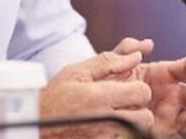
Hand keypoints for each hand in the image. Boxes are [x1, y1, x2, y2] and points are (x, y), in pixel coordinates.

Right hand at [40, 50, 154, 138]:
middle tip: (123, 103)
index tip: (126, 87)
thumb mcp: (77, 71)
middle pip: (146, 117)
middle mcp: (105, 120)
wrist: (39, 123)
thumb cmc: (57, 96)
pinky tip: (106, 125)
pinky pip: (123, 138)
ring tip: (115, 115)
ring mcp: (105, 137)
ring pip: (137, 131)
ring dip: (131, 122)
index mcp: (100, 97)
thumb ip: (108, 61)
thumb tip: (135, 55)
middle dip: (138, 108)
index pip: (142, 92)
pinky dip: (120, 132)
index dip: (137, 87)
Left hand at [111, 38, 185, 138]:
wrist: (92, 113)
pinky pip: (181, 134)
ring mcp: (169, 116)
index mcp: (160, 75)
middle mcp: (170, 95)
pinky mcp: (165, 133)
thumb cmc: (103, 87)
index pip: (184, 68)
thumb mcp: (108, 66)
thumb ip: (123, 53)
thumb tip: (144, 44)